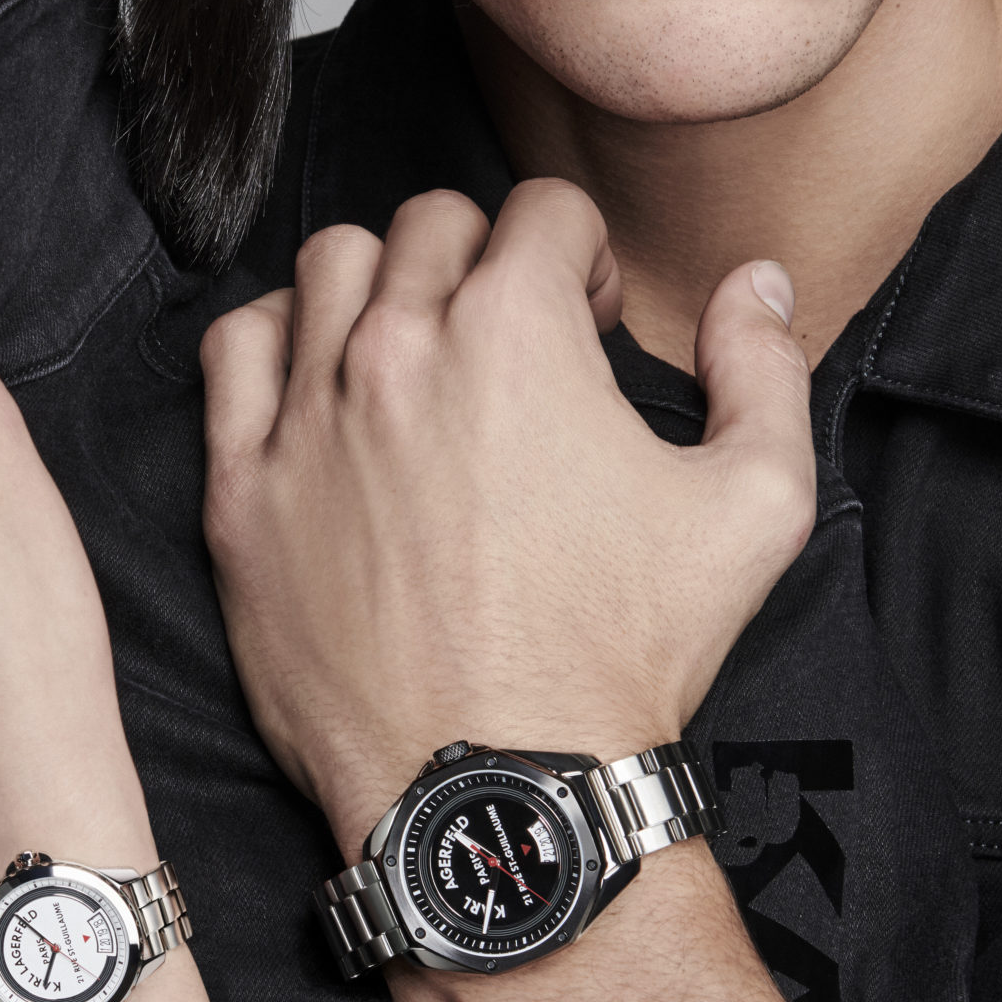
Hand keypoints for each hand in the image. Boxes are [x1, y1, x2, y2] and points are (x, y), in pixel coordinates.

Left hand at [200, 181, 815, 850]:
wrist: (502, 791)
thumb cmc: (626, 655)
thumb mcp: (756, 505)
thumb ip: (766, 368)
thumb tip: (759, 281)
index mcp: (518, 330)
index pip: (543, 210)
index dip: (584, 257)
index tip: (590, 322)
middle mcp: (399, 348)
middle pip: (433, 223)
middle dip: (487, 260)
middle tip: (515, 345)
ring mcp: (309, 415)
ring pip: (330, 266)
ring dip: (385, 284)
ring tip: (420, 355)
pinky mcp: (244, 489)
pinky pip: (235, 351)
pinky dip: (278, 342)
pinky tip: (324, 387)